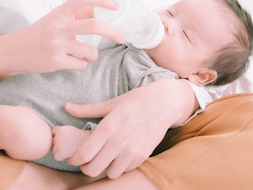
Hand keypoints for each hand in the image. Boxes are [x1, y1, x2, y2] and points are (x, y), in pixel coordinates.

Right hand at [0, 0, 124, 75]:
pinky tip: (73, 61)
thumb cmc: (40, 32)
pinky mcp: (56, 61)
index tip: (116, 6)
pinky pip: (81, 64)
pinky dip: (82, 63)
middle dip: (113, 32)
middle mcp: (60, 26)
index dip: (102, 0)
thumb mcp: (57, 17)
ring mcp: (58, 44)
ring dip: (93, 54)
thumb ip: (77, 13)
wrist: (16, 50)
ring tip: (87, 54)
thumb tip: (99, 9)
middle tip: (121, 37)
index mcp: (61, 12)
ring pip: (90, 51)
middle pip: (94, 26)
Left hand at [64, 79, 197, 178]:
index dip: (75, 159)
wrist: (164, 102)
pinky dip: (121, 165)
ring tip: (106, 157)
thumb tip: (66, 107)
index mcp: (108, 127)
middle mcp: (118, 141)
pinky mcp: (142, 156)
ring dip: (105, 168)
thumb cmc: (136, 100)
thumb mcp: (111, 103)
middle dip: (87, 167)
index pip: (83, 155)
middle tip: (89, 159)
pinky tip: (121, 154)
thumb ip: (87, 109)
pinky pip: (125, 170)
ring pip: (109, 174)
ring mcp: (131, 151)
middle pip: (92, 169)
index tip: (75, 157)